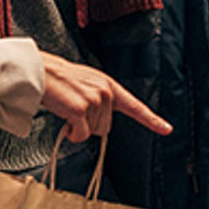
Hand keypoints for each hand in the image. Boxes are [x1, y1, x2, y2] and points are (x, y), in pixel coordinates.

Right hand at [38, 53, 171, 141]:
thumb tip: (102, 123)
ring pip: (93, 132)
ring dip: (79, 127)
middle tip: (75, 108)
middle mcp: (106, 92)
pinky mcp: (80, 110)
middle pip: (106, 127)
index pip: (135, 106)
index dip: (152, 120)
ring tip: (67, 108)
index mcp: (109, 86)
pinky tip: (66, 120)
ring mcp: (94, 101)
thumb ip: (101, 98)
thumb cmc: (60, 80)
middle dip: (90, 123)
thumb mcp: (88, 84)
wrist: (42, 72)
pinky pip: (81, 135)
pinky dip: (73, 134)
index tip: (166, 129)